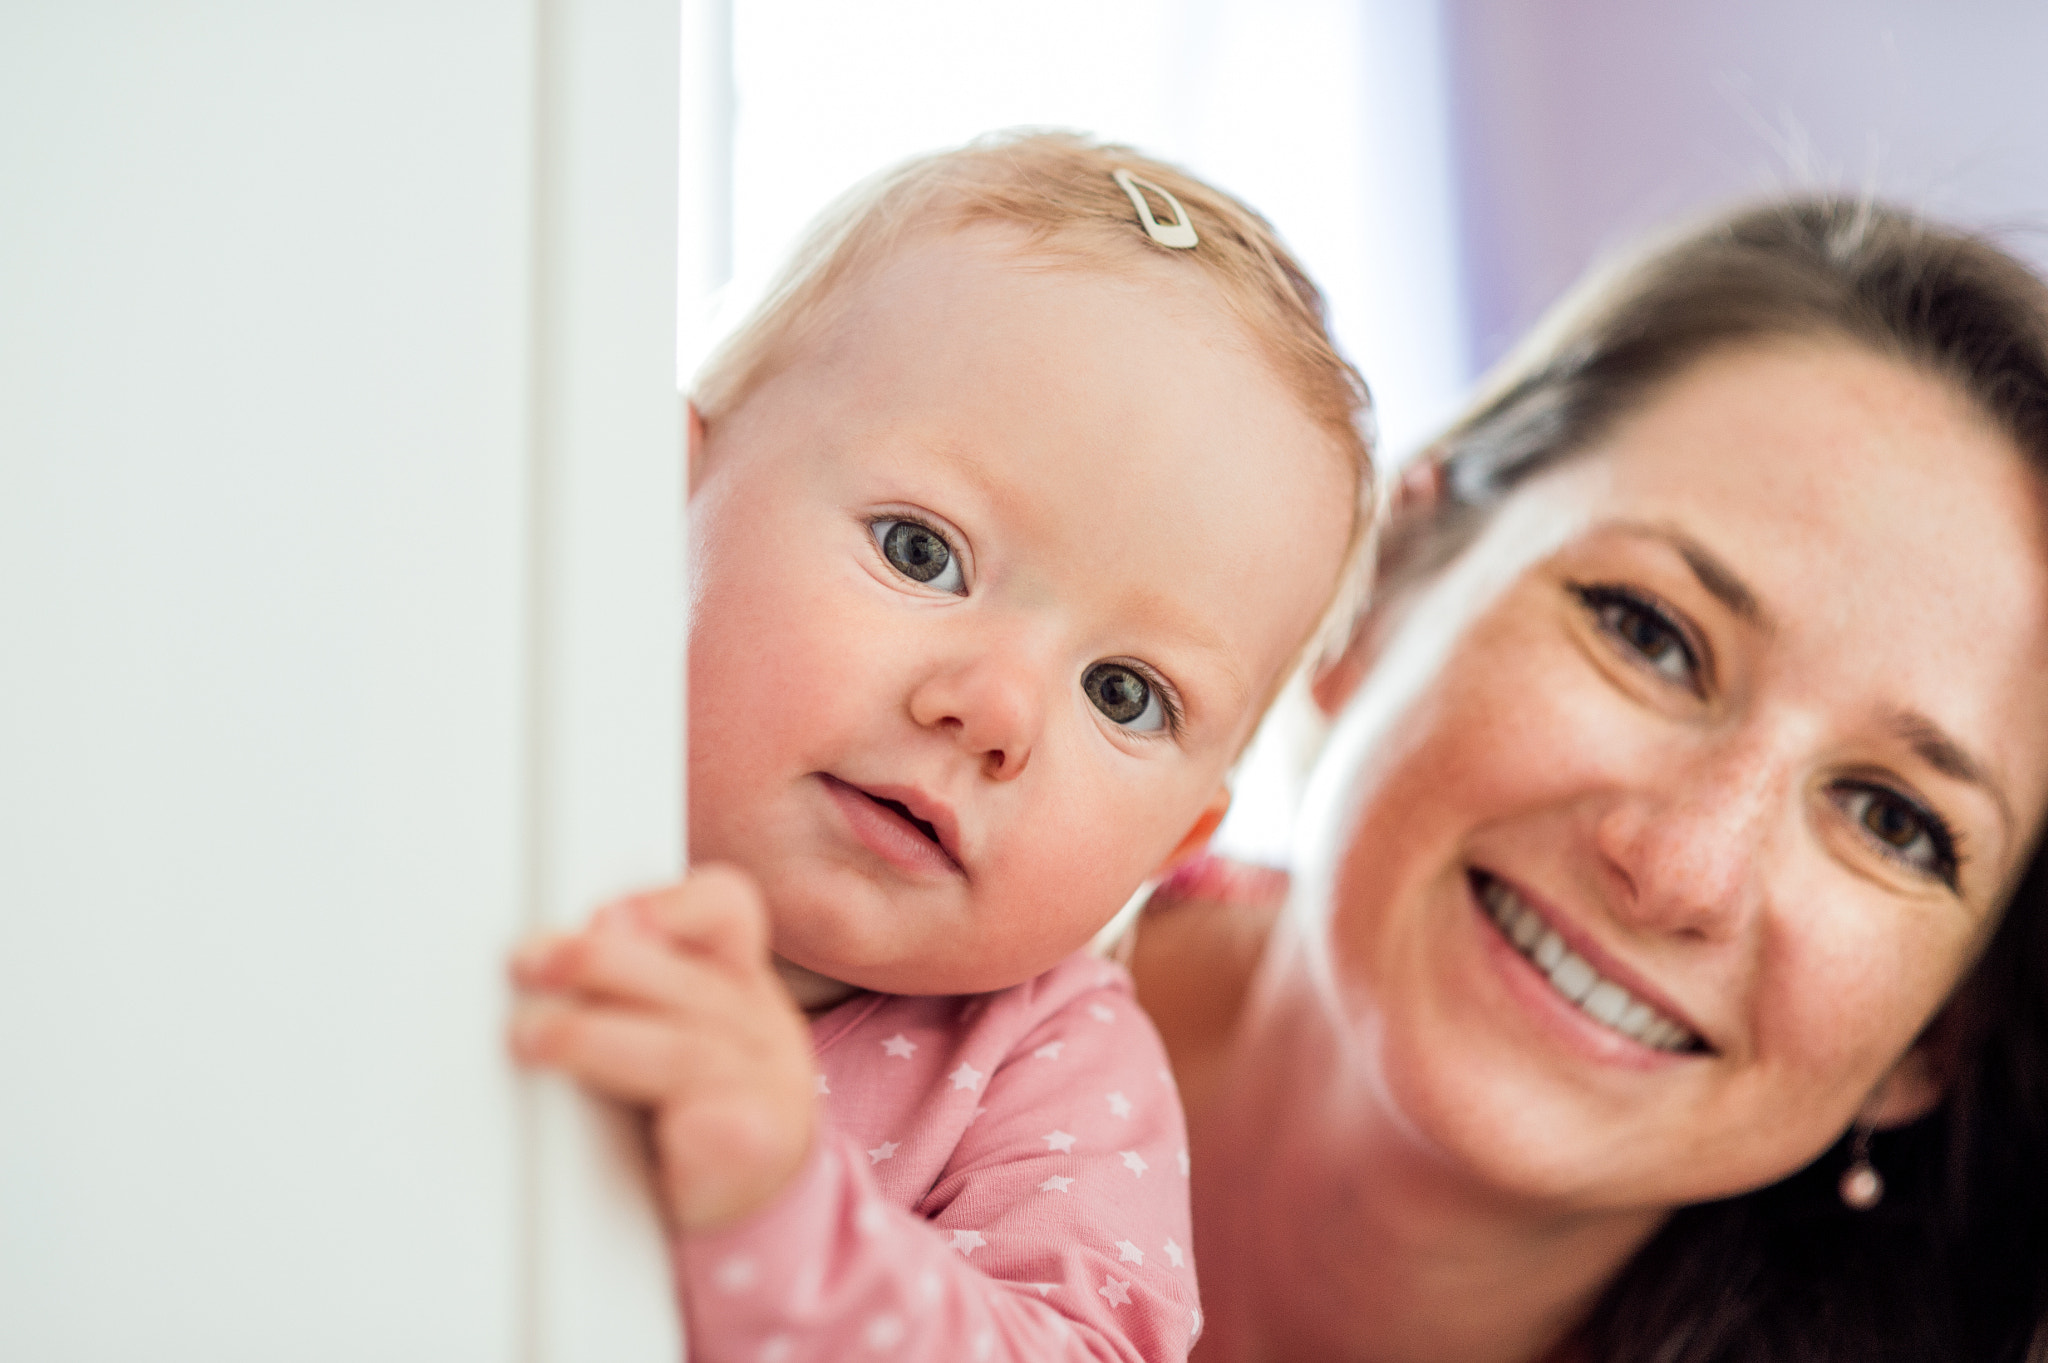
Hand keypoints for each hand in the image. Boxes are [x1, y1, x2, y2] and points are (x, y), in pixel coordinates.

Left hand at [508, 865, 816, 1232]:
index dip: (666, 906)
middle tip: (529, 966)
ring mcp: (763, 1085)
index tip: (599, 917)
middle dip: (599, 965)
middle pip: (686, 980)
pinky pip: (707, 1121)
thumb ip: (627, 983)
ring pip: (681, 1050)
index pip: (725, 912)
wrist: (758, 1200)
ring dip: (594, 1039)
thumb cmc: (694, 1107)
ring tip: (532, 1040)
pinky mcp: (751, 1145)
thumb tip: (547, 950)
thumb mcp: (669, 1027)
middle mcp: (759, 1023)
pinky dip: (653, 1116)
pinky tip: (601, 1129)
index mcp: (738, 979)